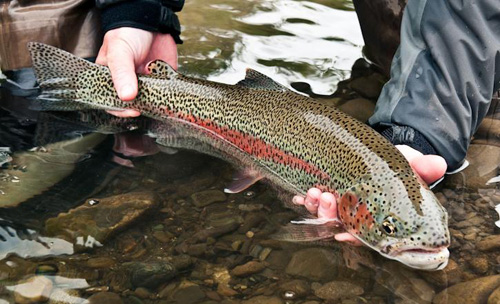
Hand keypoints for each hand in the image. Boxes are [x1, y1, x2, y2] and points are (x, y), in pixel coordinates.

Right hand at [96, 27, 177, 116]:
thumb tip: (126, 97)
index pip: (111, 102)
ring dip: (153, 102)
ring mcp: (145, 84)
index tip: (132, 110)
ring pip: (149, 102)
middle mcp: (127, 84)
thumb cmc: (128, 34)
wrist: (152, 22)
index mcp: (111, 79)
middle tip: (144, 106)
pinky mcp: (162, 82)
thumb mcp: (119, 52)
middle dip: (139, 107)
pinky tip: (166, 89)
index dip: (120, 109)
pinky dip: (167, 94)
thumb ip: (122, 74)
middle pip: (131, 105)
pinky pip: (165, 94)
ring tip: (155, 95)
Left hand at [293, 144, 446, 245]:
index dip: (354, 237)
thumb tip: (438, 164)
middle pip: (339, 224)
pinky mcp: (327, 191)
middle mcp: (356, 214)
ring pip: (324, 213)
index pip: (364, 235)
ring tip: (314, 192)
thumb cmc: (397, 165)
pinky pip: (313, 201)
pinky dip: (307, 199)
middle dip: (330, 215)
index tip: (344, 235)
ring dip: (316, 206)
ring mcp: (340, 204)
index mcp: (376, 216)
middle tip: (327, 200)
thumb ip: (422, 167)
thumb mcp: (410, 164)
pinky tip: (301, 195)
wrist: (380, 152)